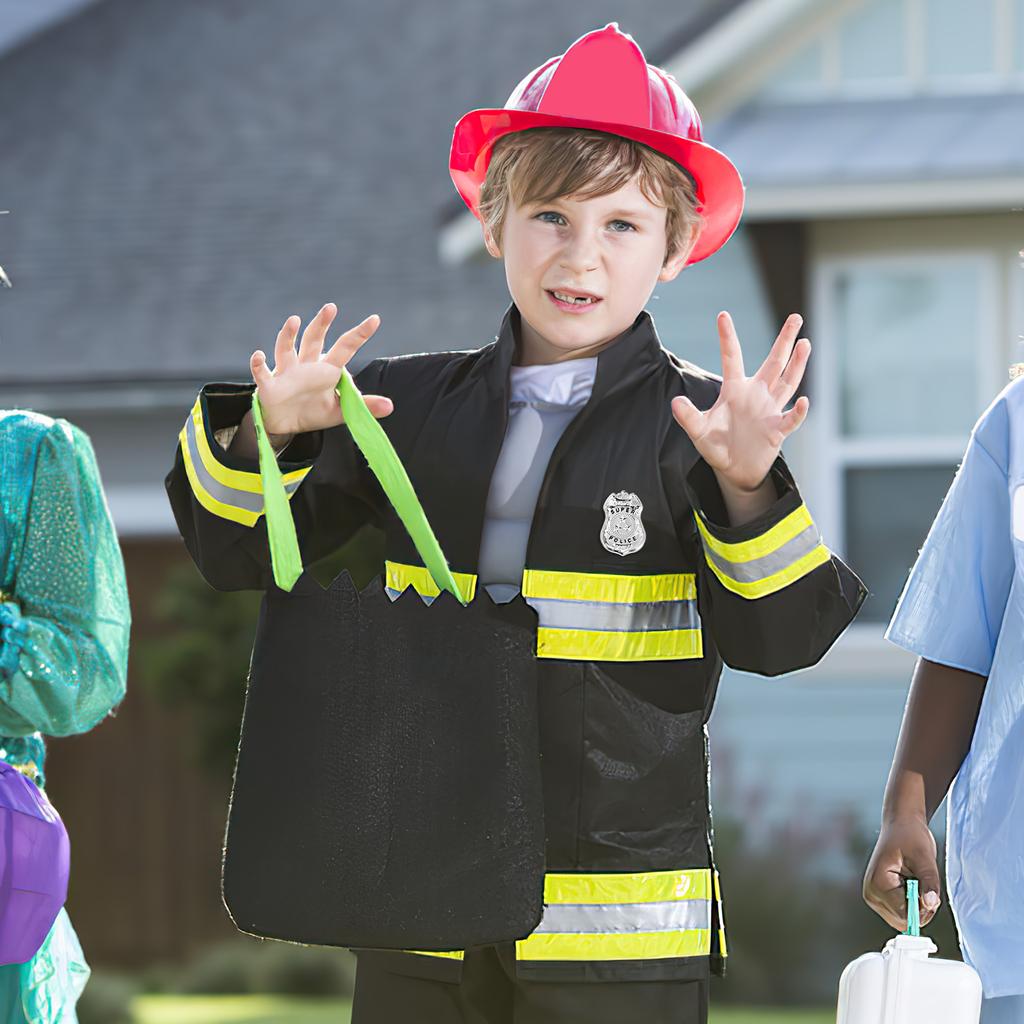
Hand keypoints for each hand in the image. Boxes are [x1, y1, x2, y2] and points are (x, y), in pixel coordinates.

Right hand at [250, 303, 392, 436]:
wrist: (286, 425)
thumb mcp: (341, 411)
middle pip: (314, 339)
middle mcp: (307, 365)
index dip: (360, 334)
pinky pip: (262, 372)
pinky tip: (259, 355)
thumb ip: (363, 406)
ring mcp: (287, 372)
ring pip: (287, 349)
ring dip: (288, 335)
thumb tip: (391, 406)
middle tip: (331, 308)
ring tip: (294, 320)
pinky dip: (258, 364)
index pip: (346, 347)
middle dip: (321, 324)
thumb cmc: (313, 411)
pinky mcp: (270, 385)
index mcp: (327, 370)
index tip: (375, 319)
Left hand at [670, 312, 810, 491]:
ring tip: (805, 343)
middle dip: (784, 340)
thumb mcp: (698, 431)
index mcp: (734, 389)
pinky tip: (803, 401)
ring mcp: (769, 410)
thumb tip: (675, 402)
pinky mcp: (777, 430)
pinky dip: (798, 412)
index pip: (731, 358)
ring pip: (787, 382)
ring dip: (797, 364)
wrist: (734, 470)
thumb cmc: (716, 445)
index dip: (727, 338)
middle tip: (795, 317)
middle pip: (773, 362)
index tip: (722, 315)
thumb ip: (688, 417)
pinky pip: (790, 419)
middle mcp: (756, 394)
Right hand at [863, 817, 942, 930]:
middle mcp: (871, 893)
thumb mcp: (924, 857)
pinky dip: (911, 903)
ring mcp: (874, 896)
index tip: (928, 889)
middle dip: (919, 908)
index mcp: (877, 884)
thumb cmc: (910, 836)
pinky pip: (900, 912)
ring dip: (916, 905)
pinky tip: (910, 883)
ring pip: (903, 919)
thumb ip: (928, 882)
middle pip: (903, 921)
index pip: (904, 916)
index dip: (922, 907)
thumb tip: (930, 904)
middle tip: (922, 883)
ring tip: (915, 880)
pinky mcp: (879, 896)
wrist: (901, 825)